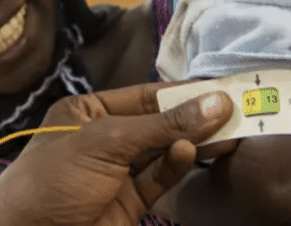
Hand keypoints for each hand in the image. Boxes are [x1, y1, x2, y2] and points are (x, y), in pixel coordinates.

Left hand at [0, 82, 233, 225]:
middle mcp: (102, 137)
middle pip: (156, 123)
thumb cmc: (56, 177)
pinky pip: (158, 178)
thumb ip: (162, 125)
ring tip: (226, 130)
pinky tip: (189, 153)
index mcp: (86, 112)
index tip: (218, 87)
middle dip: (192, 117)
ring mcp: (116, 171)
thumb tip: (216, 102)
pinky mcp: (128, 202)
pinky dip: (175, 165)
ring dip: (191, 141)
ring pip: (162, 151)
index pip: (142, 96)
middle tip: (235, 109)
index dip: (180, 92)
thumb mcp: (106, 142)